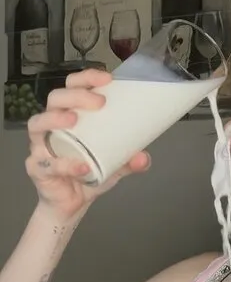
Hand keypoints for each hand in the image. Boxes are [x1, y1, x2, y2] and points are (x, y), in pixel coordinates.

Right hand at [25, 68, 150, 220]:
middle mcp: (52, 125)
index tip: (108, 78)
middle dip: (76, 95)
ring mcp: (40, 146)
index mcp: (70, 115)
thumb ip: (130, 159)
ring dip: (55, 118)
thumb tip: (143, 156)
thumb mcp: (115, 163)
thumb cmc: (88, 173)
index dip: (86, 78)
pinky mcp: (37, 168)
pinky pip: (47, 164)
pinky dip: (65, 165)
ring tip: (74, 120)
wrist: (72, 204)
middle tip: (99, 102)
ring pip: (37, 123)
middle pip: (55, 98)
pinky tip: (82, 167)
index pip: (72, 87)